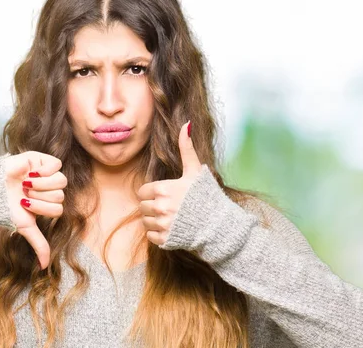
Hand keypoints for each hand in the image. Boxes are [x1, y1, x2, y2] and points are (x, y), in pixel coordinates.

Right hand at [4, 151, 65, 268]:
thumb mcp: (24, 226)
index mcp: (45, 202)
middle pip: (60, 195)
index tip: (25, 204)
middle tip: (24, 194)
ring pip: (61, 180)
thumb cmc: (3, 208)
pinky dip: (44, 171)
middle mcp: (47, 188)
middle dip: (41, 197)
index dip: (44, 208)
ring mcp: (44, 172)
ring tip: (25, 184)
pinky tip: (30, 173)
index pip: (59, 208)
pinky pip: (56, 164)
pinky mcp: (40, 159)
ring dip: (42, 185)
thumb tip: (44, 267)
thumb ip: (38, 243)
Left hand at [137, 121, 201, 245]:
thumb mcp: (196, 171)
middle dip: (152, 206)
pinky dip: (158, 234)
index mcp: (164, 189)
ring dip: (154, 220)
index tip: (165, 194)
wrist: (219, 225)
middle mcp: (161, 207)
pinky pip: (151, 236)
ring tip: (171, 217)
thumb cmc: (207, 196)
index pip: (143, 191)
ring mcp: (163, 224)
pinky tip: (172, 228)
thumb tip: (187, 124)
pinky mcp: (165, 239)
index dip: (152, 192)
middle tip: (169, 206)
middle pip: (142, 206)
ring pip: (145, 221)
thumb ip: (187, 148)